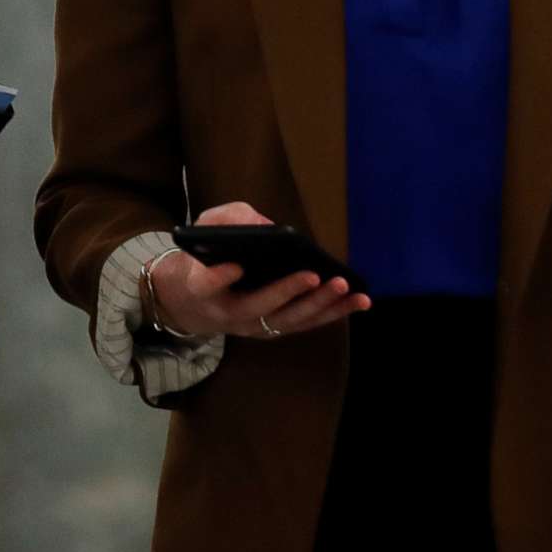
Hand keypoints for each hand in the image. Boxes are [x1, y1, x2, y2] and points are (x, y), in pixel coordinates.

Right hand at [149, 202, 368, 340]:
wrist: (194, 303)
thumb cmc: (203, 259)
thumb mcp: (203, 231)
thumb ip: (227, 221)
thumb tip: (267, 227)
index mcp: (200, 287)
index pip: (206, 284)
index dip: (219, 278)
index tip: (235, 266)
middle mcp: (227, 314)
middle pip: (259, 306)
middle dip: (288, 291)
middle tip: (314, 275)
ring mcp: (252, 326)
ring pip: (289, 320)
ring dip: (320, 305)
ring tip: (346, 287)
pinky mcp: (274, 330)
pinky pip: (305, 323)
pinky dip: (332, 313)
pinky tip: (358, 301)